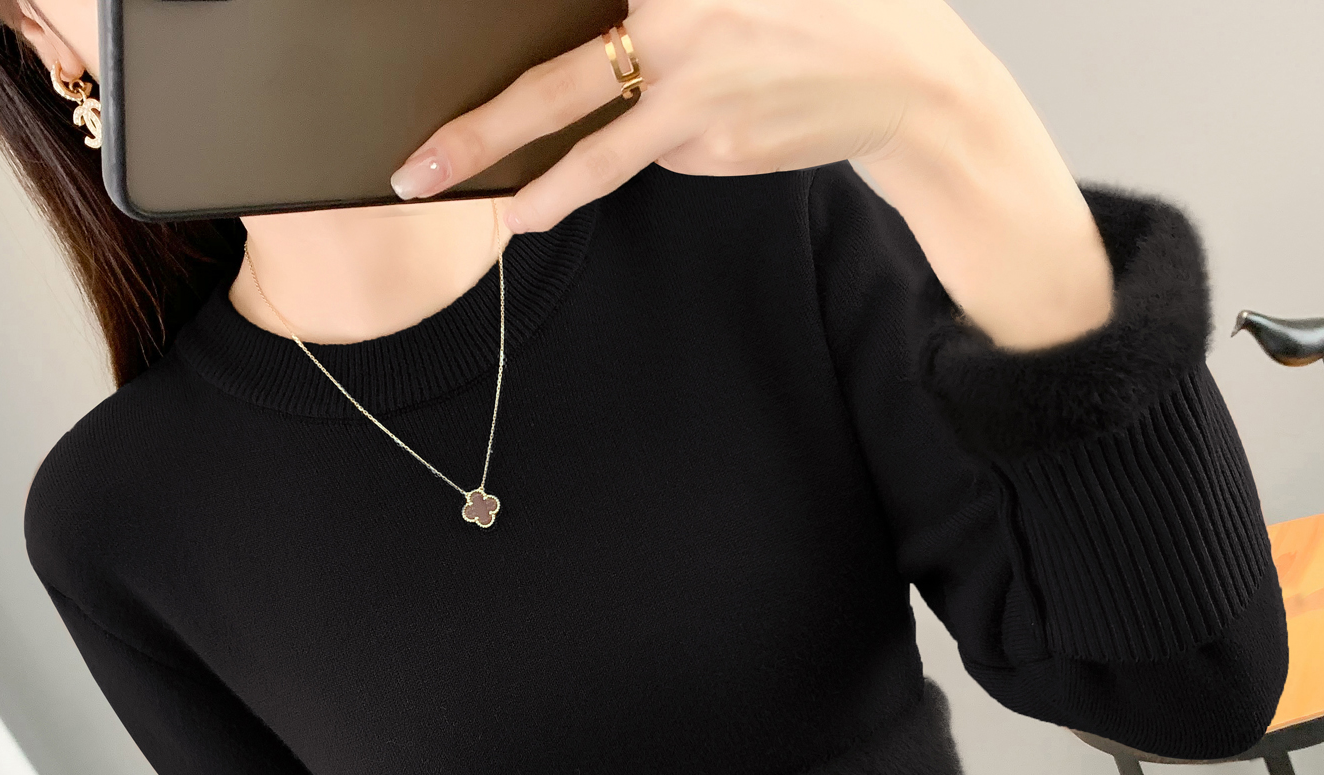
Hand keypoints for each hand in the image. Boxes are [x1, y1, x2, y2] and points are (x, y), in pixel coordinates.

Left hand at [389, 0, 994, 230]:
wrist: (908, 80)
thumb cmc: (824, 12)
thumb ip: (659, 9)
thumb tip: (602, 37)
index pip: (566, 21)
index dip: (505, 58)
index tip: (438, 52)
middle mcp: (676, 27)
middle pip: (553, 86)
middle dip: (477, 133)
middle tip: (415, 168)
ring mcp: (693, 99)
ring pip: (594, 145)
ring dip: (531, 185)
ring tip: (493, 206)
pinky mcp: (713, 149)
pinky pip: (654, 151)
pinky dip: (635, 149)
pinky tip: (640, 147)